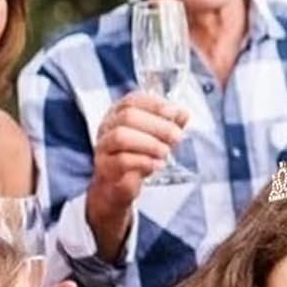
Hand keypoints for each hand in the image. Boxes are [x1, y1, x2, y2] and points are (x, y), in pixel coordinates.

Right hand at [88, 91, 187, 224]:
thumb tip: (183, 114)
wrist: (116, 185)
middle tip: (176, 136)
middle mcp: (108, 126)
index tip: (174, 114)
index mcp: (119, 112)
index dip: (155, 105)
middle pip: (128, 117)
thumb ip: (169, 124)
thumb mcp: (156, 137)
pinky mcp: (104, 167)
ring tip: (166, 152)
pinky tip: (156, 165)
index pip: (133, 100)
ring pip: (120, 137)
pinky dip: (142, 162)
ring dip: (148, 143)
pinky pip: (120, 161)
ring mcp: (103, 146)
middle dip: (157, 125)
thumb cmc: (136, 155)